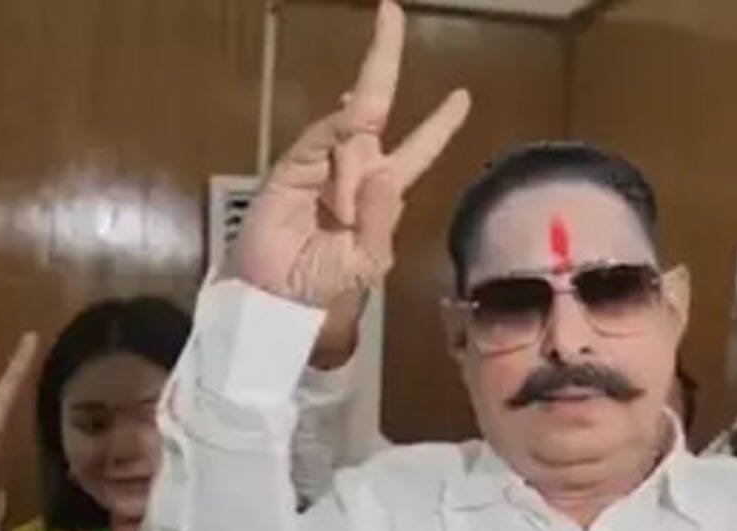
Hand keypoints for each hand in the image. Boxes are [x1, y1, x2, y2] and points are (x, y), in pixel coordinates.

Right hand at [232, 0, 470, 307]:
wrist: (274, 298)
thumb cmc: (324, 286)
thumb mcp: (368, 262)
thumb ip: (383, 220)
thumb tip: (383, 172)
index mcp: (386, 193)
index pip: (420, 149)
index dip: (440, 123)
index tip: (462, 95)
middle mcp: (358, 168)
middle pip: (378, 105)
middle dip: (384, 58)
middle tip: (390, 11)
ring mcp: (324, 162)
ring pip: (352, 131)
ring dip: (352, 174)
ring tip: (339, 219)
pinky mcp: (293, 163)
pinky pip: (323, 137)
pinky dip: (336, 136)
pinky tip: (343, 147)